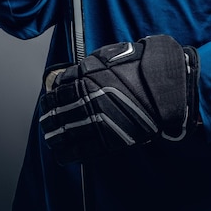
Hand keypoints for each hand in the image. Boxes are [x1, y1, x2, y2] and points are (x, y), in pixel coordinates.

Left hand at [39, 35, 199, 164]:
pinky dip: (67, 153)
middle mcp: (86, 99)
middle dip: (49, 117)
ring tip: (50, 136)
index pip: (58, 90)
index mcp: (85, 78)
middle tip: (46, 120)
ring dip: (54, 135)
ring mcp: (96, 121)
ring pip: (64, 131)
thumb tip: (68, 75)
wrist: (165, 87)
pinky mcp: (108, 139)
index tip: (48, 100)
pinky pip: (80, 149)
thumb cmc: (141, 67)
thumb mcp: (109, 56)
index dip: (51, 97)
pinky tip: (60, 154)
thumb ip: (86, 65)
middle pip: (58, 111)